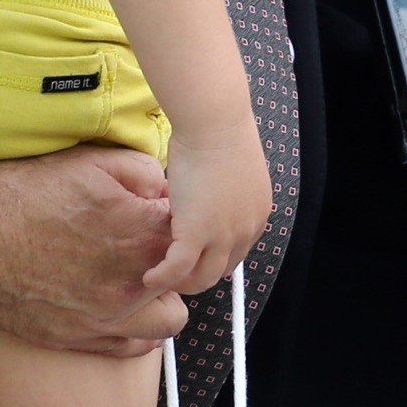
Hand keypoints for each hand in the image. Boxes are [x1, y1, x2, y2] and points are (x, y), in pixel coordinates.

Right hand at [0, 144, 186, 356]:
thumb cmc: (25, 192)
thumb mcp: (93, 161)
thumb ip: (146, 175)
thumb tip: (168, 194)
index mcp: (142, 234)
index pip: (193, 234)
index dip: (179, 220)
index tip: (159, 214)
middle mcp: (131, 284)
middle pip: (186, 278)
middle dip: (174, 258)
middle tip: (147, 243)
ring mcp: (106, 317)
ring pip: (170, 320)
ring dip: (161, 298)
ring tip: (136, 277)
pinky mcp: (79, 339)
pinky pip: (134, 346)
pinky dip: (135, 326)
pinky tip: (115, 301)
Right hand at [145, 124, 272, 295]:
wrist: (214, 123)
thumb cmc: (219, 132)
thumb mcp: (231, 170)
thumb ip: (224, 192)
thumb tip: (203, 196)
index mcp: (256, 214)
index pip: (237, 251)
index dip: (215, 257)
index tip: (197, 257)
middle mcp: (245, 230)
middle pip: (222, 270)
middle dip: (199, 275)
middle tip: (177, 273)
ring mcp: (223, 235)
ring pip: (202, 278)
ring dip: (182, 283)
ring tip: (163, 278)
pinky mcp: (196, 234)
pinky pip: (177, 269)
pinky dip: (162, 277)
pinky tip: (150, 277)